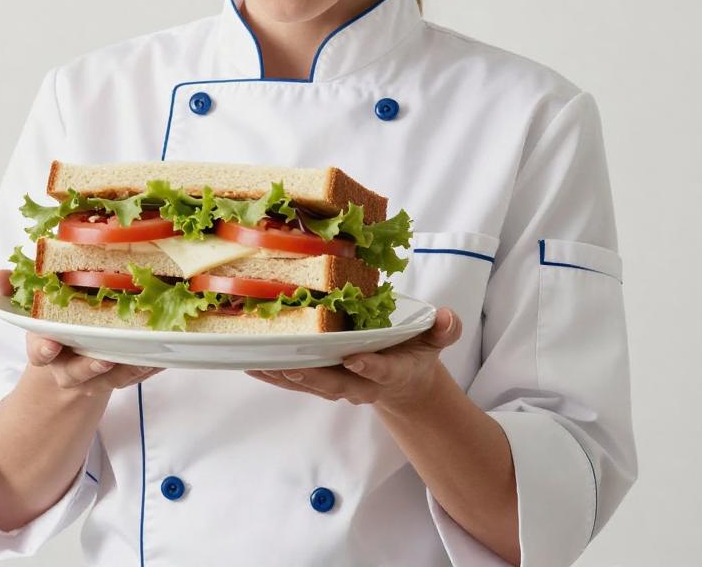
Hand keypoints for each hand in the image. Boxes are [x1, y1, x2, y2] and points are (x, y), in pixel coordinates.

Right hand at [0, 268, 165, 395]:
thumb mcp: (32, 306)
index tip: (50, 344)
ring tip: (146, 356)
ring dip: (129, 368)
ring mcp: (96, 375)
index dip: (44, 349)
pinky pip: (138, 374)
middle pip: (78, 372)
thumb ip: (15, 288)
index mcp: (46, 348)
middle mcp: (69, 367)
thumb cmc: (54, 325)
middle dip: (91, 366)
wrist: (69, 360)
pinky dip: (152, 366)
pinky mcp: (121, 375)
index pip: (40, 352)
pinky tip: (167, 355)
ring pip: (112, 377)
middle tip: (105, 357)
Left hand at [244, 306, 461, 412]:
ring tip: (258, 363)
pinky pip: (296, 380)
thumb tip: (449, 317)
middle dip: (313, 375)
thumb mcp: (434, 340)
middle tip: (291, 365)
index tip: (355, 358)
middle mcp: (362, 383)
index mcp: (392, 371)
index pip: (381, 371)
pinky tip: (251, 363)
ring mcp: (339, 385)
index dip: (369, 367)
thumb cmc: (415, 353)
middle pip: (336, 383)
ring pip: (310, 383)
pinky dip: (274, 374)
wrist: (403, 383)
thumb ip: (444, 330)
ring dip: (284, 375)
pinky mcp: (321, 382)